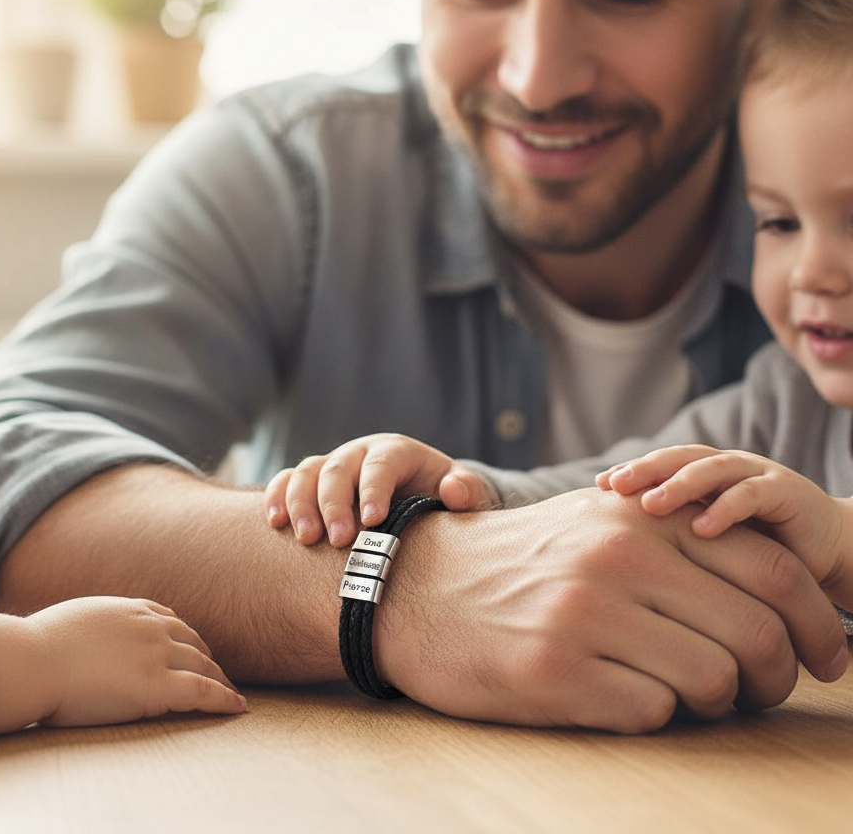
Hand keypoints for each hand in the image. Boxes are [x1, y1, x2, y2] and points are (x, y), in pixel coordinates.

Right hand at [0, 597, 245, 733]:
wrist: (31, 660)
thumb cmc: (35, 649)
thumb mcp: (72, 622)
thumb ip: (91, 628)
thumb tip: (80, 639)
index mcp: (128, 609)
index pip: (169, 619)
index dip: (184, 637)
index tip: (192, 648)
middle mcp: (150, 626)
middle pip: (191, 640)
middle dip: (205, 657)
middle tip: (216, 673)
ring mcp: (156, 653)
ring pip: (202, 664)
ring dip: (218, 678)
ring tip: (230, 692)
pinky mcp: (157, 685)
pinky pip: (202, 691)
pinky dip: (223, 698)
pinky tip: (237, 706)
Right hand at [263, 434, 497, 545]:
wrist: (420, 497)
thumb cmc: (440, 498)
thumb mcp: (461, 491)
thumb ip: (465, 490)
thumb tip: (454, 491)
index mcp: (395, 452)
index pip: (381, 464)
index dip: (374, 489)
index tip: (373, 521)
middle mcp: (359, 453)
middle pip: (339, 469)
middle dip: (334, 503)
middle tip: (339, 540)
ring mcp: (332, 466)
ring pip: (307, 472)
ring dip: (301, 503)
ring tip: (305, 539)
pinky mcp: (312, 482)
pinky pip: (286, 481)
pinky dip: (277, 497)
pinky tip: (275, 523)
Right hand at [371, 487, 847, 731]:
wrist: (416, 589)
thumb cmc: (516, 563)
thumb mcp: (592, 524)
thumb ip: (674, 539)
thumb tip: (776, 590)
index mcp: (634, 515)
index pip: (769, 565)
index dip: (814, 620)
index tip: (824, 655)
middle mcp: (615, 557)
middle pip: (756, 631)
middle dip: (779, 674)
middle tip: (764, 688)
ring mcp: (585, 616)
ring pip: (712, 681)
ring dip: (715, 701)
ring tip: (687, 693)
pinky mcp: (555, 675)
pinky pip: (652, 714)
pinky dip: (652, 713)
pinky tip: (620, 693)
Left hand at [596, 444, 852, 604]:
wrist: (825, 556)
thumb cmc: (756, 554)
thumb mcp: (705, 545)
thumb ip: (669, 540)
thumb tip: (608, 555)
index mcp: (700, 476)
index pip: (656, 466)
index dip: (627, 473)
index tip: (595, 490)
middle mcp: (723, 468)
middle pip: (675, 458)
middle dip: (643, 470)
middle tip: (614, 488)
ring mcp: (754, 474)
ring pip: (710, 469)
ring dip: (679, 485)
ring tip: (651, 504)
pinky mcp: (786, 491)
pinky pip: (752, 495)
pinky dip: (726, 509)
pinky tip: (702, 529)